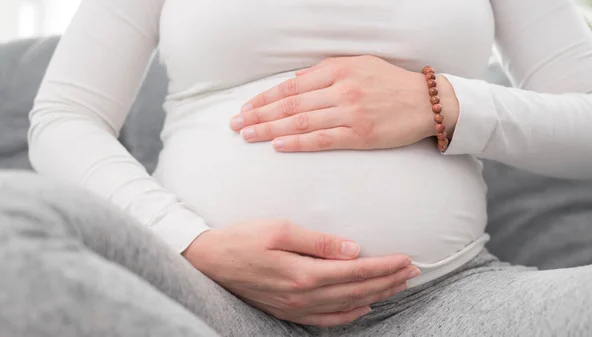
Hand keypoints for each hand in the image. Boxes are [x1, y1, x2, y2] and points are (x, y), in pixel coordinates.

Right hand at [183, 220, 418, 326]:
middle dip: (388, 281)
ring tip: (397, 287)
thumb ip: (318, 241)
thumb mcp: (279, 229)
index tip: (407, 259)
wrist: (209, 260)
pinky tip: (363, 308)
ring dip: (375, 296)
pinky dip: (349, 316)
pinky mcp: (287, 311)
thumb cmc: (243, 238)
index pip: (356, 271)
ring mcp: (295, 307)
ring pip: (347, 306)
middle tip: (413, 271)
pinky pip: (325, 321)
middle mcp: (303, 295)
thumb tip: (352, 249)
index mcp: (304, 273)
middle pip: (357, 290)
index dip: (384, 266)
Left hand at [230, 55, 458, 151]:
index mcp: (338, 70)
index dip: (265, 98)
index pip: (291, 86)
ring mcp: (350, 112)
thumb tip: (296, 84)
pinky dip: (298, 142)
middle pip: (290, 103)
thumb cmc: (390, 83)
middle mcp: (341, 90)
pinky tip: (278, 146)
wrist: (426, 102)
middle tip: (236, 124)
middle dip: (259, 114)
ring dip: (270, 129)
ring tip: (248, 135)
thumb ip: (327, 74)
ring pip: (301, 121)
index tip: (245, 107)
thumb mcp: (359, 66)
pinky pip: (322, 139)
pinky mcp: (360, 135)